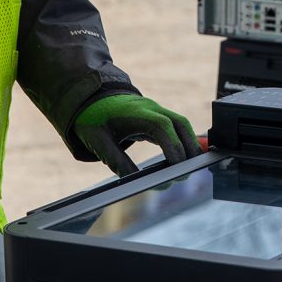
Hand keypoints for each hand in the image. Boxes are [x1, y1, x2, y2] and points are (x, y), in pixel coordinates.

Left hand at [73, 94, 198, 176]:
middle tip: (191, 170)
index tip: (177, 168)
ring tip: (191, 167)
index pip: (163, 127)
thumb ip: (117, 161)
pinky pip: (176, 127)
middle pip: (180, 124)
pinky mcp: (157, 117)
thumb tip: (136, 182)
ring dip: (189, 143)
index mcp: (137, 113)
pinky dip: (183, 141)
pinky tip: (184, 157)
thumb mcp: (99, 142)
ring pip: (181, 125)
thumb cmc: (94, 120)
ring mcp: (156, 111)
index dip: (173, 146)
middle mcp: (151, 109)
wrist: (91, 98)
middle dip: (189, 146)